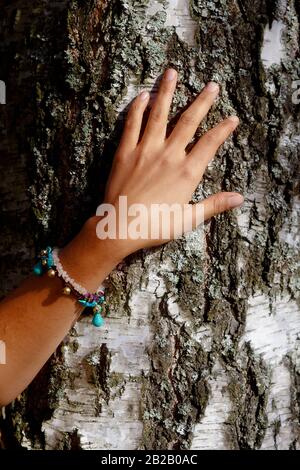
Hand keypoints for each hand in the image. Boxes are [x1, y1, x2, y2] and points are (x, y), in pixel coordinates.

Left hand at [97, 68, 242, 255]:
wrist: (120, 227)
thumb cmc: (155, 226)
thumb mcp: (189, 218)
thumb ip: (214, 205)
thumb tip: (239, 198)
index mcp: (187, 172)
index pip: (210, 143)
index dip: (223, 129)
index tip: (232, 118)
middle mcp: (169, 155)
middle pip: (189, 122)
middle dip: (202, 101)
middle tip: (212, 85)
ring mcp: (146, 151)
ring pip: (159, 115)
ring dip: (167, 92)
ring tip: (172, 72)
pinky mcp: (125, 152)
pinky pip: (132, 124)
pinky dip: (137, 108)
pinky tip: (142, 95)